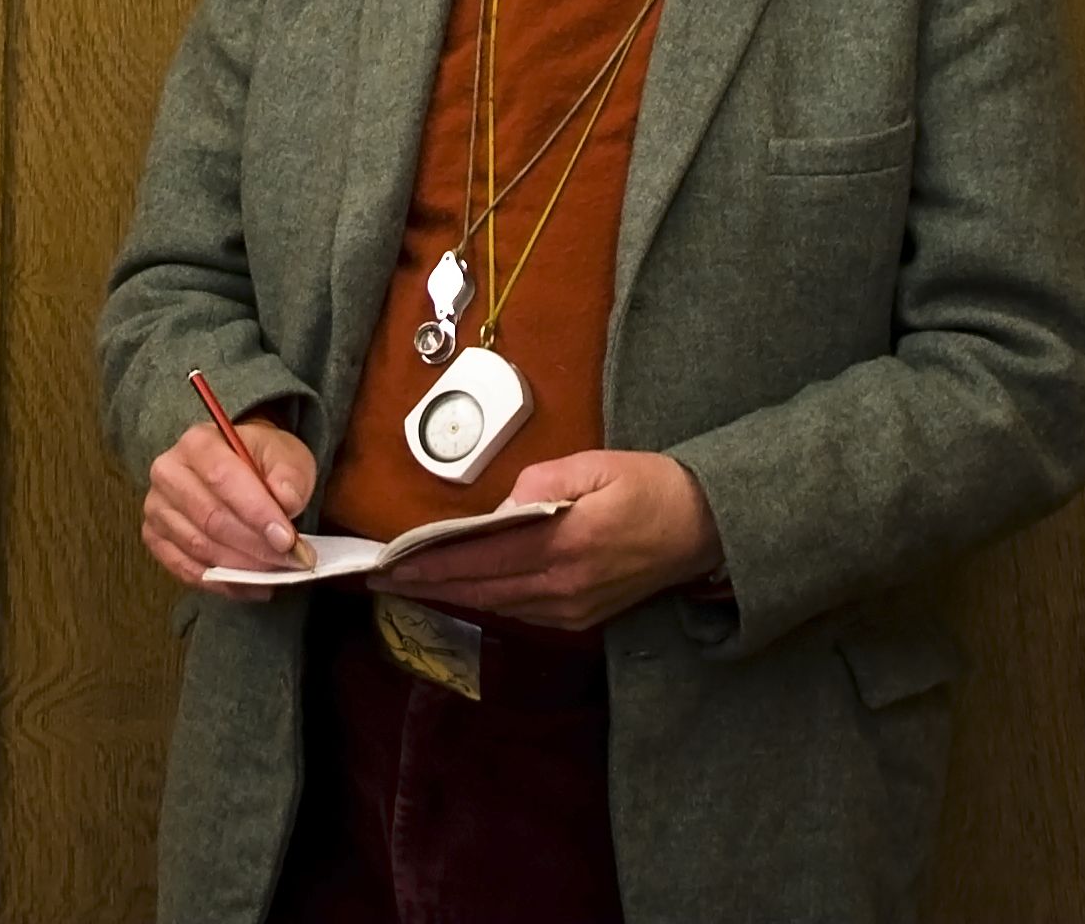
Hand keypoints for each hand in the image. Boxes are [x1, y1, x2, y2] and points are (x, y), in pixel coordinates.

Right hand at [142, 418, 317, 599]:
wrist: (237, 467)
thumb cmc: (261, 462)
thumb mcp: (286, 457)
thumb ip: (289, 476)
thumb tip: (286, 501)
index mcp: (198, 443)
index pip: (224, 478)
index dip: (256, 512)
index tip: (288, 539)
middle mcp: (168, 471)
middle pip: (210, 518)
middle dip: (255, 546)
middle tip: (291, 562)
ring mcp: (156, 507)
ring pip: (198, 547)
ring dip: (241, 568)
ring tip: (276, 574)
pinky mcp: (155, 537)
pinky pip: (185, 569)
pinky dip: (221, 584)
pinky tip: (251, 586)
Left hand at [369, 447, 720, 632]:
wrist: (706, 530)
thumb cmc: (652, 487)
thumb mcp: (596, 465)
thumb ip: (541, 482)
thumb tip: (498, 507)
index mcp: (564, 547)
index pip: (477, 559)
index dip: (427, 564)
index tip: (386, 564)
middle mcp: (562, 589)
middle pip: (477, 590)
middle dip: (424, 584)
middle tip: (378, 578)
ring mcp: (571, 610)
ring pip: (494, 606)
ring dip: (448, 595)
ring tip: (406, 582)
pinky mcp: (580, 619)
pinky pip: (517, 612)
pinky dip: (482, 599)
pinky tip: (458, 588)